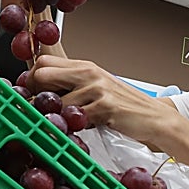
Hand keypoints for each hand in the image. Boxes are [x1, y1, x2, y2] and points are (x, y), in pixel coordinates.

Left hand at [31, 55, 179, 146]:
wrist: (155, 117)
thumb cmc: (126, 106)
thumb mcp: (97, 89)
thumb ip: (73, 86)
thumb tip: (41, 95)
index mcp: (85, 66)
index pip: (43, 62)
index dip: (33, 80)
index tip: (36, 96)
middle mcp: (89, 73)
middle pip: (42, 74)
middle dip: (37, 96)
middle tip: (46, 110)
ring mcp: (97, 89)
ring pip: (57, 103)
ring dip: (61, 118)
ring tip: (75, 122)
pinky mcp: (105, 107)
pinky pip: (76, 118)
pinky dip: (77, 127)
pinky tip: (88, 127)